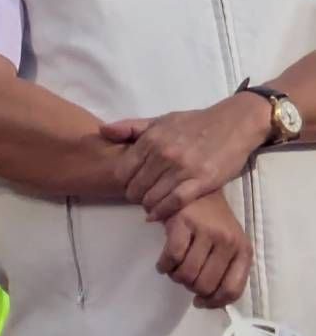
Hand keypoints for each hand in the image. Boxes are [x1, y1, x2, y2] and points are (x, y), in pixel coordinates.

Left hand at [106, 95, 269, 219]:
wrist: (233, 124)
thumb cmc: (193, 123)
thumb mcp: (159, 120)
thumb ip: (130, 127)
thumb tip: (102, 130)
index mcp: (151, 139)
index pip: (123, 170)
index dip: (123, 182)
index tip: (128, 185)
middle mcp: (164, 154)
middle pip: (136, 186)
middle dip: (134, 195)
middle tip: (140, 197)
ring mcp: (183, 168)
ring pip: (153, 196)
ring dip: (148, 205)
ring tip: (150, 205)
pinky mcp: (202, 181)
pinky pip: (175, 202)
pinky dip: (163, 211)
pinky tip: (157, 215)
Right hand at [157, 193, 250, 307]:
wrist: (197, 191)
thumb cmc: (213, 223)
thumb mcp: (229, 246)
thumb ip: (225, 271)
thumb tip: (208, 302)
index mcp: (243, 251)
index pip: (231, 289)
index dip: (214, 302)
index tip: (200, 302)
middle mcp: (228, 241)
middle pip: (205, 285)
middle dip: (191, 288)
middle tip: (184, 280)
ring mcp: (205, 231)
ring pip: (187, 273)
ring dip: (176, 277)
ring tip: (173, 271)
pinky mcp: (183, 222)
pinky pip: (171, 256)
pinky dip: (164, 265)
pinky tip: (163, 264)